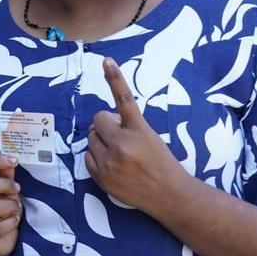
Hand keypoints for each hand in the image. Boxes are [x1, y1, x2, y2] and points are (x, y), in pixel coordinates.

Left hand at [85, 57, 189, 214]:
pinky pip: (87, 156)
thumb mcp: (151, 137)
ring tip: (119, 153)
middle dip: (106, 125)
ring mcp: (109, 162)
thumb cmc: (162, 162)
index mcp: (139, 131)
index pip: (124, 99)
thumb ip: (128, 126)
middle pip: (98, 120)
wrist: (169, 195)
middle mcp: (122, 144)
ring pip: (91, 138)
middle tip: (120, 136)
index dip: (115, 78)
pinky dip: (96, 157)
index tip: (106, 61)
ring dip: (101, 141)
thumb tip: (104, 121)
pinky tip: (112, 164)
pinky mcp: (100, 177)